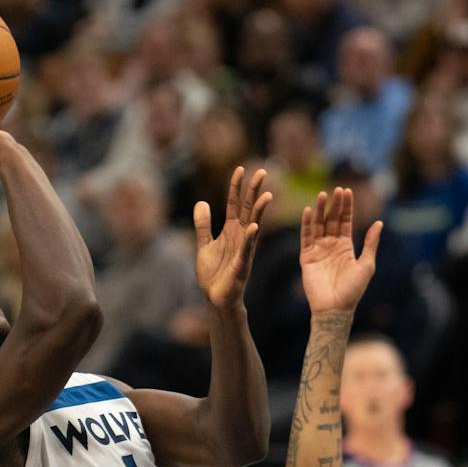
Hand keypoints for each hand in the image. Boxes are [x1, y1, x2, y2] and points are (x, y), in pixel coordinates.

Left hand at [196, 166, 271, 310]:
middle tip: (262, 171)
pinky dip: (250, 238)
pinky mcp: (242, 265)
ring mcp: (244, 250)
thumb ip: (203, 224)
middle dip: (253, 190)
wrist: (215, 299)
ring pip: (253, 226)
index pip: (234, 204)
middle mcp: (241, 237)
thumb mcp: (204, 244)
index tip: (239, 168)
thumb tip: (201, 202)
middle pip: (248, 209)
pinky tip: (254, 227)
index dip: (236, 186)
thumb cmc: (213, 274)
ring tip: (266, 195)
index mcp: (231, 231)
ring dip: (259, 211)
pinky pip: (247, 249)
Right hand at [299, 188, 381, 315]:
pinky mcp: (307, 257)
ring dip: (319, 210)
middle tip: (337, 189)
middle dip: (334, 205)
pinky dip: (306, 224)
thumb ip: (371, 243)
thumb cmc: (353, 290)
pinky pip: (306, 238)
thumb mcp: (366, 265)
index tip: (347, 191)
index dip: (346, 206)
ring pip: (318, 225)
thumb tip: (379, 222)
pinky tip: (307, 211)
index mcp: (346, 246)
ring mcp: (318, 250)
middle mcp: (331, 245)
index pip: (345, 221)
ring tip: (322, 195)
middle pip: (332, 220)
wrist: (335, 308)